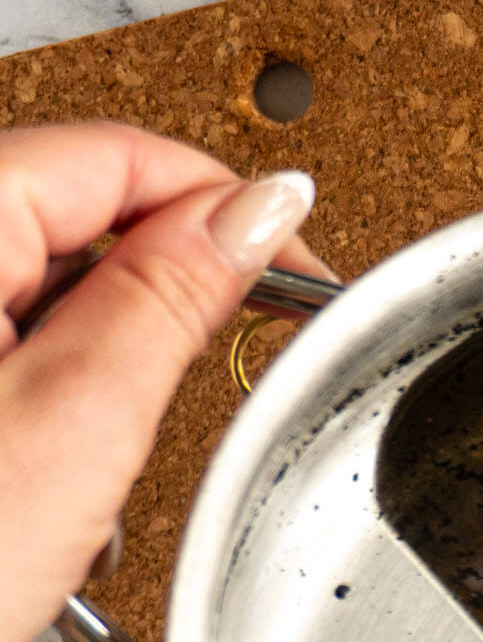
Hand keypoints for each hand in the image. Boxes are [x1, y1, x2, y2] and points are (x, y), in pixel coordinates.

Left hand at [0, 122, 322, 641]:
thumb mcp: (76, 423)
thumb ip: (174, 293)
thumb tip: (255, 208)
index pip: (124, 155)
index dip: (230, 211)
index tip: (295, 273)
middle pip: (76, 214)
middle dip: (155, 301)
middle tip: (200, 385)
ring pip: (30, 289)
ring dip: (88, 367)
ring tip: (82, 471)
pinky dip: (26, 404)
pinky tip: (22, 486)